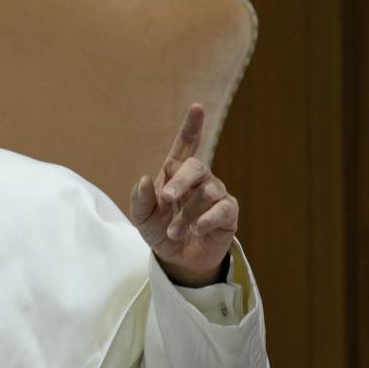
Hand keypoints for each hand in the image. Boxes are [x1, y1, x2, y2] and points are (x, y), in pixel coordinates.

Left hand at [129, 103, 237, 286]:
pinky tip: (196, 229)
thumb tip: (145, 179)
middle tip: (167, 199)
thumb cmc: (160, 231)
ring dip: (187, 214)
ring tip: (174, 232)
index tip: (197, 107)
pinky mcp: (228, 213)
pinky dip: (206, 219)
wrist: (178, 259)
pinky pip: (222, 209)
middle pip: (196, 166)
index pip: (186, 144)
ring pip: (207, 192)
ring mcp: (215, 194)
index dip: (192, 126)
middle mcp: (198, 179)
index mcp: (175, 173)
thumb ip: (140, 199)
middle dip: (181, 182)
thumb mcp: (142, 218)